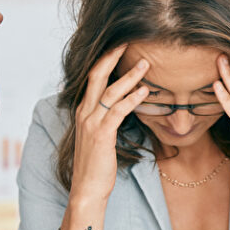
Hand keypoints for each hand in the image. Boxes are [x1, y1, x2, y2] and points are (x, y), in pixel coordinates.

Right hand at [68, 44, 149, 206]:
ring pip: (110, 90)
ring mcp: (91, 123)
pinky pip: (118, 110)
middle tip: (129, 41)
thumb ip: (107, 119)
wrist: (87, 189)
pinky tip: (145, 91)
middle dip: (112, 56)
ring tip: (146, 63)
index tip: (121, 46)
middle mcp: (84, 112)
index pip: (93, 77)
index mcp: (83, 110)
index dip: (106, 60)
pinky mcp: (101, 135)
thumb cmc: (97, 164)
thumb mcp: (99, 136)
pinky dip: (132, 98)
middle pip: (96, 75)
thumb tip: (122, 106)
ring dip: (130, 75)